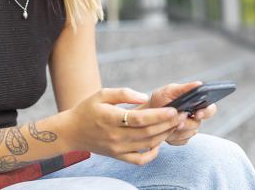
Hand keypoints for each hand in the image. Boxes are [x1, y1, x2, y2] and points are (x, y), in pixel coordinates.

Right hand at [65, 88, 180, 164]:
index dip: (159, 115)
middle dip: (168, 124)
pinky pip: (139, 160)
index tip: (174, 109)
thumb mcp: (102, 94)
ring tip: (176, 124)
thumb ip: (123, 93)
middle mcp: (115, 136)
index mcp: (111, 118)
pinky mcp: (118, 156)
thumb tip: (144, 97)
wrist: (72, 131)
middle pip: (148, 133)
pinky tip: (159, 143)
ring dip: (165, 135)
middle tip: (182, 115)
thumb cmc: (88, 109)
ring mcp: (118, 148)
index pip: (141, 119)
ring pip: (147, 145)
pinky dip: (153, 154)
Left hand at [141, 82, 217, 145]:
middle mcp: (195, 117)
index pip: (210, 109)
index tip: (198, 113)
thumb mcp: (170, 91)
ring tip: (168, 124)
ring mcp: (189, 129)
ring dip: (178, 130)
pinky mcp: (182, 139)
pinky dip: (173, 137)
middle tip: (179, 123)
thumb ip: (184, 88)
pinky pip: (182, 141)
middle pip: (198, 123)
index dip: (207, 112)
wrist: (146, 115)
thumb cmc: (160, 100)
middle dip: (188, 124)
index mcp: (196, 104)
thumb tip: (199, 84)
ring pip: (190, 133)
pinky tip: (166, 131)